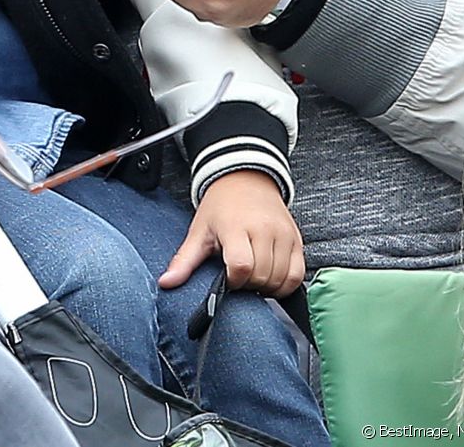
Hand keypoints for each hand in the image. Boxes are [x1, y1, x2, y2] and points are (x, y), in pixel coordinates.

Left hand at [159, 171, 304, 296]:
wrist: (246, 177)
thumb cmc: (221, 205)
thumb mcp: (199, 230)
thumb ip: (184, 260)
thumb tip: (166, 283)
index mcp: (236, 226)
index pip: (241, 266)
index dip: (234, 281)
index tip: (227, 277)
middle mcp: (263, 229)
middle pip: (261, 276)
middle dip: (249, 285)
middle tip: (239, 275)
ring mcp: (283, 233)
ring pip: (281, 278)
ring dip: (267, 286)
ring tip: (254, 275)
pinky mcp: (296, 239)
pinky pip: (298, 274)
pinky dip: (285, 284)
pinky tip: (272, 278)